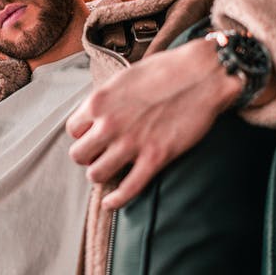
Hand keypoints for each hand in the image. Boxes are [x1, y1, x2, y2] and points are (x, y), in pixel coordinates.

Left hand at [67, 39, 243, 209]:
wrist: (203, 75)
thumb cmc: (166, 71)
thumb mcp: (124, 78)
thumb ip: (107, 100)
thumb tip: (97, 116)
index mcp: (99, 102)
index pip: (72, 130)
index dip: (82, 135)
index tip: (93, 136)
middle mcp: (109, 124)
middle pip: (78, 155)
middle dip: (88, 156)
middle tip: (101, 154)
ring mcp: (131, 143)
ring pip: (96, 174)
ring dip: (101, 175)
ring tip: (110, 170)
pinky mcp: (155, 158)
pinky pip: (127, 189)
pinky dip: (116, 200)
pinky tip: (111, 203)